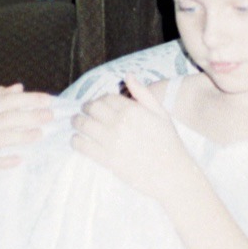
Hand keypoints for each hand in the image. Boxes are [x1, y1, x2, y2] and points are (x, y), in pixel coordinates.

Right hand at [0, 84, 55, 202]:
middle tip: (50, 116)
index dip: (27, 99)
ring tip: (40, 134)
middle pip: (4, 119)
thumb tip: (19, 87)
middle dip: (29, 116)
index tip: (48, 100)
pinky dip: (4, 161)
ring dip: (21, 136)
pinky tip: (20, 159)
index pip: (5, 102)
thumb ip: (0, 102)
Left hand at [70, 76, 189, 198]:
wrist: (171, 173)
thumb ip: (143, 93)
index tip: (98, 104)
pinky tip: (78, 140)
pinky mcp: (106, 158)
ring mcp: (111, 141)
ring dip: (77, 122)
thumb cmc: (168, 142)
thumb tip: (128, 75)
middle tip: (84, 112)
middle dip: (86, 108)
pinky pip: (82, 145)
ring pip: (83, 125)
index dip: (100, 99)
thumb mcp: (161, 113)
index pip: (107, 98)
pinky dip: (76, 141)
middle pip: (92, 108)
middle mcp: (119, 122)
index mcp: (133, 110)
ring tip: (78, 124)